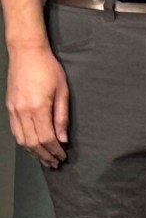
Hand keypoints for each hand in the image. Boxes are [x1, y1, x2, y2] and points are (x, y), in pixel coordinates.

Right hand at [6, 44, 68, 167]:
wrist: (26, 53)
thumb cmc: (48, 69)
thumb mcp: (63, 91)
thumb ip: (62, 117)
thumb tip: (63, 138)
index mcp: (38, 108)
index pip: (46, 138)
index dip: (54, 150)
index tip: (62, 156)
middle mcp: (23, 112)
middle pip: (33, 143)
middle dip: (44, 156)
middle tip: (54, 163)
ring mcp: (13, 110)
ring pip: (21, 140)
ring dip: (33, 152)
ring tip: (44, 159)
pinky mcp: (9, 107)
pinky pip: (15, 131)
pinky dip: (24, 142)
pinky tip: (32, 146)